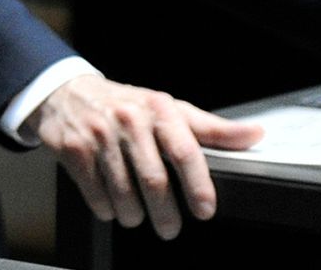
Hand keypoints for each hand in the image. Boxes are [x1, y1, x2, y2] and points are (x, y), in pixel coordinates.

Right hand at [27, 73, 262, 238]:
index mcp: (158, 109)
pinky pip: (96, 194)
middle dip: (166, 215)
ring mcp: (98, 134)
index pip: (185, 151)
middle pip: (154, 181)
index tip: (204, 211)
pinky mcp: (73, 149)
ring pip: (124, 194)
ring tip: (137, 216)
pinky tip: (111, 205)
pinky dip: (107, 209)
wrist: (65, 93)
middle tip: (170, 228)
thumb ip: (212, 128)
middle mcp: (128, 119)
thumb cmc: (127, 106)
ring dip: (134, 215)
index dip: (198, 186)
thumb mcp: (169, 110)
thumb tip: (255, 134)